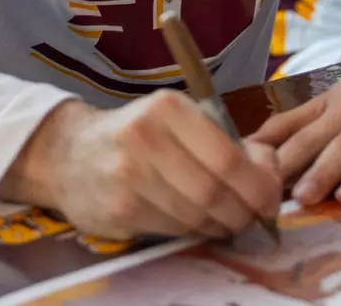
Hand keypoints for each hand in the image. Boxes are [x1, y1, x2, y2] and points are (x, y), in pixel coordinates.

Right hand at [0, 92, 281, 239]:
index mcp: (168, 108)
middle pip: (214, 192)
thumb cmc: (137, 135)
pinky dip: (194, 232)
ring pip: (196, 216)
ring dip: (221, 225)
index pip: (227, 157)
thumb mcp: (177, 120)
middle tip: (253, 216)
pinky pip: (173, 230)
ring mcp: (128, 176)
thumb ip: (225, 140)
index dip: (258, 185)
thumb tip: (271, 170)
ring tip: (225, 220)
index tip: (271, 199)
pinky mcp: (119, 210)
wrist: (69, 154)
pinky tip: (196, 224)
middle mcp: (145, 138)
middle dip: (243, 211)